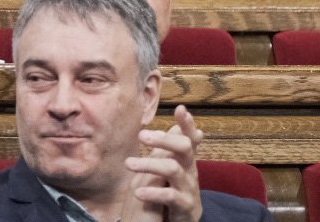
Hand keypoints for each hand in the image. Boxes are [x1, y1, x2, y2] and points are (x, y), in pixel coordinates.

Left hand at [125, 105, 204, 221]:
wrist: (181, 220)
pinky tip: (137, 192)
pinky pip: (169, 196)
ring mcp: (189, 188)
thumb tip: (177, 119)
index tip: (180, 109)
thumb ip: (173, 145)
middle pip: (184, 148)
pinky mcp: (184, 206)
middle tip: (141, 135)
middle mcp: (190, 171)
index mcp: (185, 160)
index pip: (189, 138)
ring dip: (149, 164)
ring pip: (173, 169)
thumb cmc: (175, 189)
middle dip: (164, 139)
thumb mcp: (173, 166)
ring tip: (128, 163)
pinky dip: (152, 193)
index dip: (187, 125)